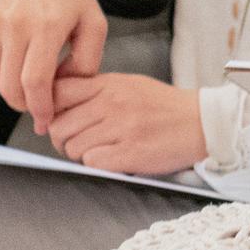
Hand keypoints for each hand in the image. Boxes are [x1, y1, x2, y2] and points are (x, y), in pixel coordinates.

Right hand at [0, 0, 101, 121]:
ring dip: (7, 86)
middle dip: (23, 104)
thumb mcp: (93, 23)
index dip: (39, 108)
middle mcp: (14, 22)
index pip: (35, 83)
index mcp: (47, 25)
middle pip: (9, 87)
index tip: (44, 119)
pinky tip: (8, 54)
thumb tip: (64, 93)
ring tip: (23, 72)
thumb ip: (87, 63)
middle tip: (35, 101)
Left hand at [43, 72, 208, 175]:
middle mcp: (111, 104)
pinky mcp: (130, 153)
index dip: (48, 109)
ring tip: (96, 151)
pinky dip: (95, 165)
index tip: (52, 119)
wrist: (201, 123)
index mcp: (109, 85)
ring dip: (78, 155)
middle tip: (72, 142)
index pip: (58, 92)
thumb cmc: (164, 106)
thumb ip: (96, 90)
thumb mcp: (128, 84)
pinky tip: (109, 159)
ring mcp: (121, 129)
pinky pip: (92, 163)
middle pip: (59, 125)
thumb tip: (59, 101)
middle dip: (60, 139)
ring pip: (73, 147)